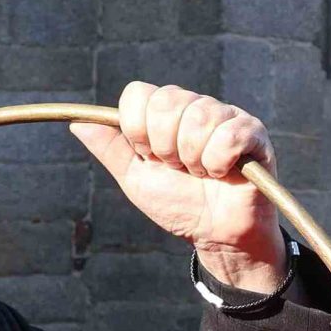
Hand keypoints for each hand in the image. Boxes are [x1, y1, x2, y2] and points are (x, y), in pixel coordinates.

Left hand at [71, 82, 286, 292]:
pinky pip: (228, 134)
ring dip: (195, 161)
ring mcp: (225, 115)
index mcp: (165, 113)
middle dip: (166, 148)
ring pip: (198, 119)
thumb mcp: (136, 179)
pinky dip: (219, 162)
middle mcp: (194, 106)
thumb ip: (111, 149)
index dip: (138, 131)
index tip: (150, 156)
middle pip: (166, 102)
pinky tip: (225, 173)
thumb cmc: (179, 205)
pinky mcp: (253, 131)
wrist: (216, 236)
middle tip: (180, 168)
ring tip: (204, 173)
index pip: (139, 94)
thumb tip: (77, 123)